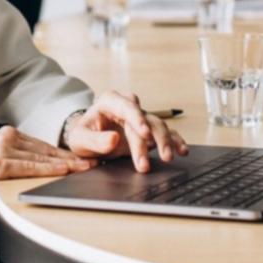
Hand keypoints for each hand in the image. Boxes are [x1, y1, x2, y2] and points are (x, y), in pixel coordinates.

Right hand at [0, 126, 94, 218]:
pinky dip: (49, 170)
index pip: (44, 146)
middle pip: (46, 151)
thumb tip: (48, 166)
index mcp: (7, 135)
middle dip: (72, 158)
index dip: (67, 154)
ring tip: (87, 169)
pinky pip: (30, 168)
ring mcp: (1, 149)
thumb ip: (20, 160)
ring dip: (67, 165)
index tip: (86, 160)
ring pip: (41, 159)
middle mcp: (5, 137)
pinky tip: (65, 172)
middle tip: (95, 163)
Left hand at [62, 90, 188, 172]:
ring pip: (158, 125)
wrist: (87, 139)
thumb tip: (113, 139)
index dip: (137, 119)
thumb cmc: (83, 135)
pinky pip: (165, 133)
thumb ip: (94, 140)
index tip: (144, 133)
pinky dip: (175, 141)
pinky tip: (182, 150)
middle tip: (150, 160)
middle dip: (151, 140)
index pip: (127, 107)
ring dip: (165, 141)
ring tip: (168, 157)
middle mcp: (128, 107)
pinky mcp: (148, 131)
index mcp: (110, 102)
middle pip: (145, 120)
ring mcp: (140, 118)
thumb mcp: (79, 139)